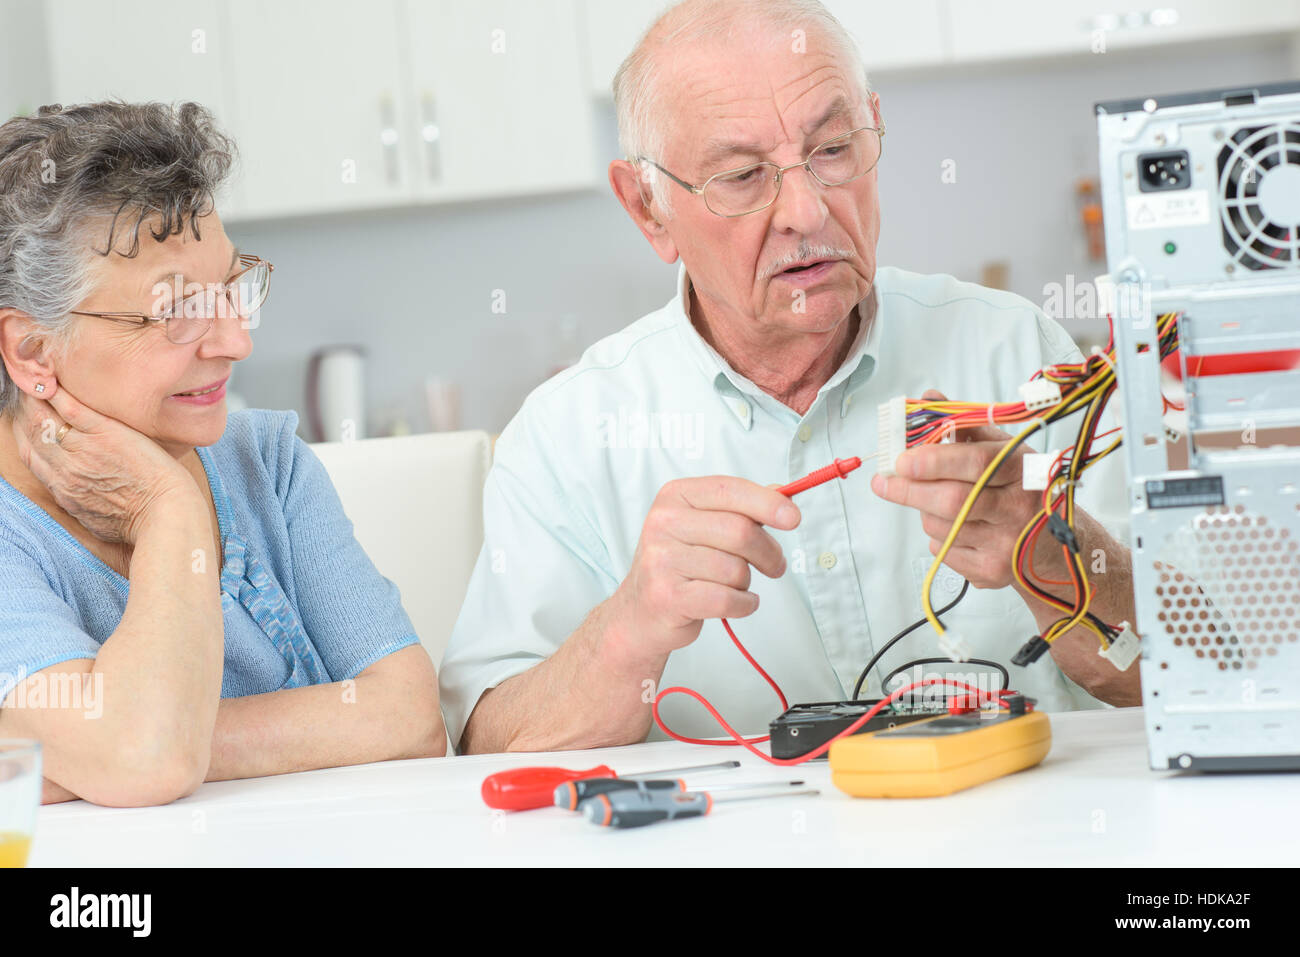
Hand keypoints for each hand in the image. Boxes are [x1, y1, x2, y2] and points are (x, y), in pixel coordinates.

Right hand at [10, 386, 200, 544]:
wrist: (165, 516)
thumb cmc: (141, 521)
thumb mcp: (96, 519)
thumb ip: (79, 499)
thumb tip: (73, 491)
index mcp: (62, 488)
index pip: (29, 452)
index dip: (24, 429)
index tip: (26, 414)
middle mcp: (64, 469)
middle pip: (31, 431)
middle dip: (25, 406)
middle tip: (31, 387)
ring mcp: (83, 450)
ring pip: (42, 417)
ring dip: (36, 393)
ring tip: (41, 376)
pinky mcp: (106, 434)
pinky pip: (71, 408)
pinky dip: (57, 392)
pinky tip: (55, 377)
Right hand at [611, 476, 801, 659]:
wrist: (640, 611)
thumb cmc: (680, 564)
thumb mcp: (703, 525)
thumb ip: (741, 508)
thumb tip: (782, 495)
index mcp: (674, 496)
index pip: (730, 490)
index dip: (768, 503)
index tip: (793, 518)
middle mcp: (663, 523)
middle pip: (740, 532)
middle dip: (768, 552)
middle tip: (775, 565)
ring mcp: (661, 560)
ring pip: (735, 569)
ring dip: (747, 582)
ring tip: (732, 585)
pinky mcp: (667, 596)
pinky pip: (727, 599)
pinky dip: (743, 604)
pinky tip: (736, 602)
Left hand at [869, 389, 1043, 588]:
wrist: (1057, 544)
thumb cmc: (1022, 488)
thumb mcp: (1005, 452)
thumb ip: (965, 425)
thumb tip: (929, 398)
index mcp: (1023, 471)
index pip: (976, 464)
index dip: (934, 461)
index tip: (901, 460)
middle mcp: (1020, 509)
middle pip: (952, 501)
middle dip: (909, 490)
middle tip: (882, 482)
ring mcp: (1007, 545)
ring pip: (941, 526)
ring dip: (925, 512)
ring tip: (938, 503)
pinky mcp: (992, 572)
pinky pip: (943, 551)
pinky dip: (938, 536)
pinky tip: (958, 527)